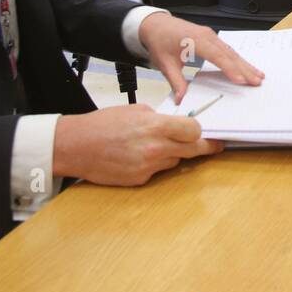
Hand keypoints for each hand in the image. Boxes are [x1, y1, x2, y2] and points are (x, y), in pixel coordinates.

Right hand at [52, 104, 222, 185]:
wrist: (76, 147)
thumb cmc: (102, 125)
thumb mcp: (134, 111)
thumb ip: (159, 119)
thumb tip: (177, 125)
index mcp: (155, 126)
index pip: (194, 131)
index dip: (200, 131)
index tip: (203, 131)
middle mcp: (155, 149)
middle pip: (194, 150)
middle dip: (205, 147)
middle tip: (215, 146)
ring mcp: (148, 167)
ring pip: (176, 162)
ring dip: (173, 155)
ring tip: (153, 146)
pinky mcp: (140, 180)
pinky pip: (158, 172)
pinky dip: (155, 165)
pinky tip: (138, 156)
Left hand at [138, 12, 264, 104]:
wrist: (156, 24)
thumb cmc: (160, 41)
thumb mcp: (164, 64)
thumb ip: (176, 82)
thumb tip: (181, 99)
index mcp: (195, 40)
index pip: (216, 56)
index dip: (229, 69)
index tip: (240, 80)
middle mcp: (207, 36)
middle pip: (229, 54)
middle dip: (244, 69)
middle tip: (257, 81)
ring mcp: (211, 36)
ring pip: (232, 51)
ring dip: (245, 64)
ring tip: (258, 76)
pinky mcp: (212, 38)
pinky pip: (228, 49)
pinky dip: (238, 59)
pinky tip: (246, 67)